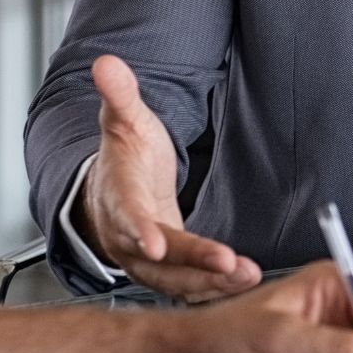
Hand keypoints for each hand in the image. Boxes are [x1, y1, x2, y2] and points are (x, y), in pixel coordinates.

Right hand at [79, 55, 260, 297]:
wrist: (112, 191)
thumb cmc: (124, 156)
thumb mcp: (123, 120)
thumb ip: (120, 95)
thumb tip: (106, 62)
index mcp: (118, 198)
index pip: (126, 216)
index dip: (138, 231)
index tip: (155, 244)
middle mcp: (127, 236)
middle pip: (158, 258)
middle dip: (192, 264)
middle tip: (228, 265)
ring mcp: (145, 260)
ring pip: (175, 280)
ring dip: (210, 283)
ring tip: (245, 277)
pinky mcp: (166, 272)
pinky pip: (187, 286)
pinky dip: (212, 289)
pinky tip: (242, 285)